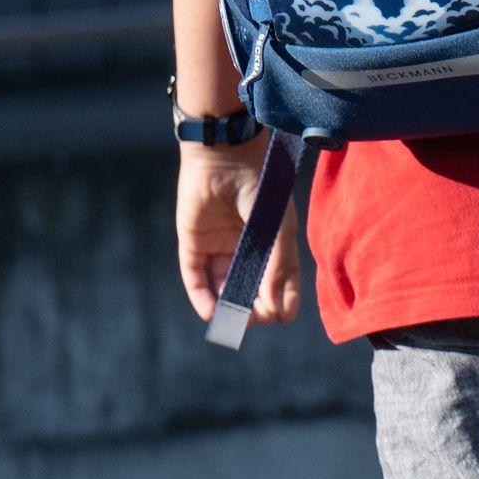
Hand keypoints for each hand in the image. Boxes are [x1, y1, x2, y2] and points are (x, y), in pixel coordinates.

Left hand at [176, 144, 300, 327]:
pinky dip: (202, 296)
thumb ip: (278, 267)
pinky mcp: (194, 244)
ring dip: (229, 306)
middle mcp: (247, 247)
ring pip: (223, 285)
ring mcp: (220, 246)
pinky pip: (196, 277)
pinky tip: (211, 313)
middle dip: (254, 307)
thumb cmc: (261, 188)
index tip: (283, 317)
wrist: (225, 156)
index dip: (283, 300)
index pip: (280, 280)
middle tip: (257, 320)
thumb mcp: (277, 230)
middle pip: (251, 287)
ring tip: (235, 322)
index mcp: (273, 242)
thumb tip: (276, 308)